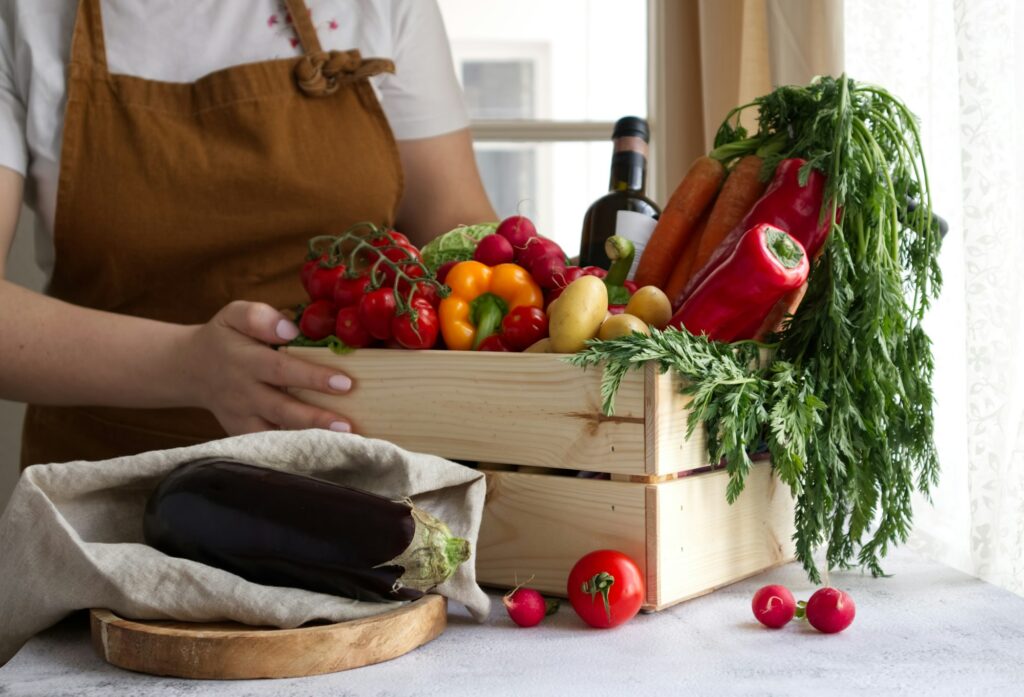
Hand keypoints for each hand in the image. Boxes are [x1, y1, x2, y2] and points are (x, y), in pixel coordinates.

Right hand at [181, 301, 352, 434]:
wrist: (190, 368)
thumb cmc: (224, 338)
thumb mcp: (234, 315)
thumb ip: (259, 317)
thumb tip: (290, 330)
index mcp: (245, 360)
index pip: (282, 369)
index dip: (312, 377)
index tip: (345, 382)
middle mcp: (243, 392)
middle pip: (281, 408)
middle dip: (315, 417)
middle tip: (347, 424)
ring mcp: (242, 416)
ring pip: (275, 431)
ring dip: (308, 437)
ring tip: (341, 441)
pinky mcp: (241, 433)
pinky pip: (268, 444)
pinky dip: (293, 449)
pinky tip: (322, 448)